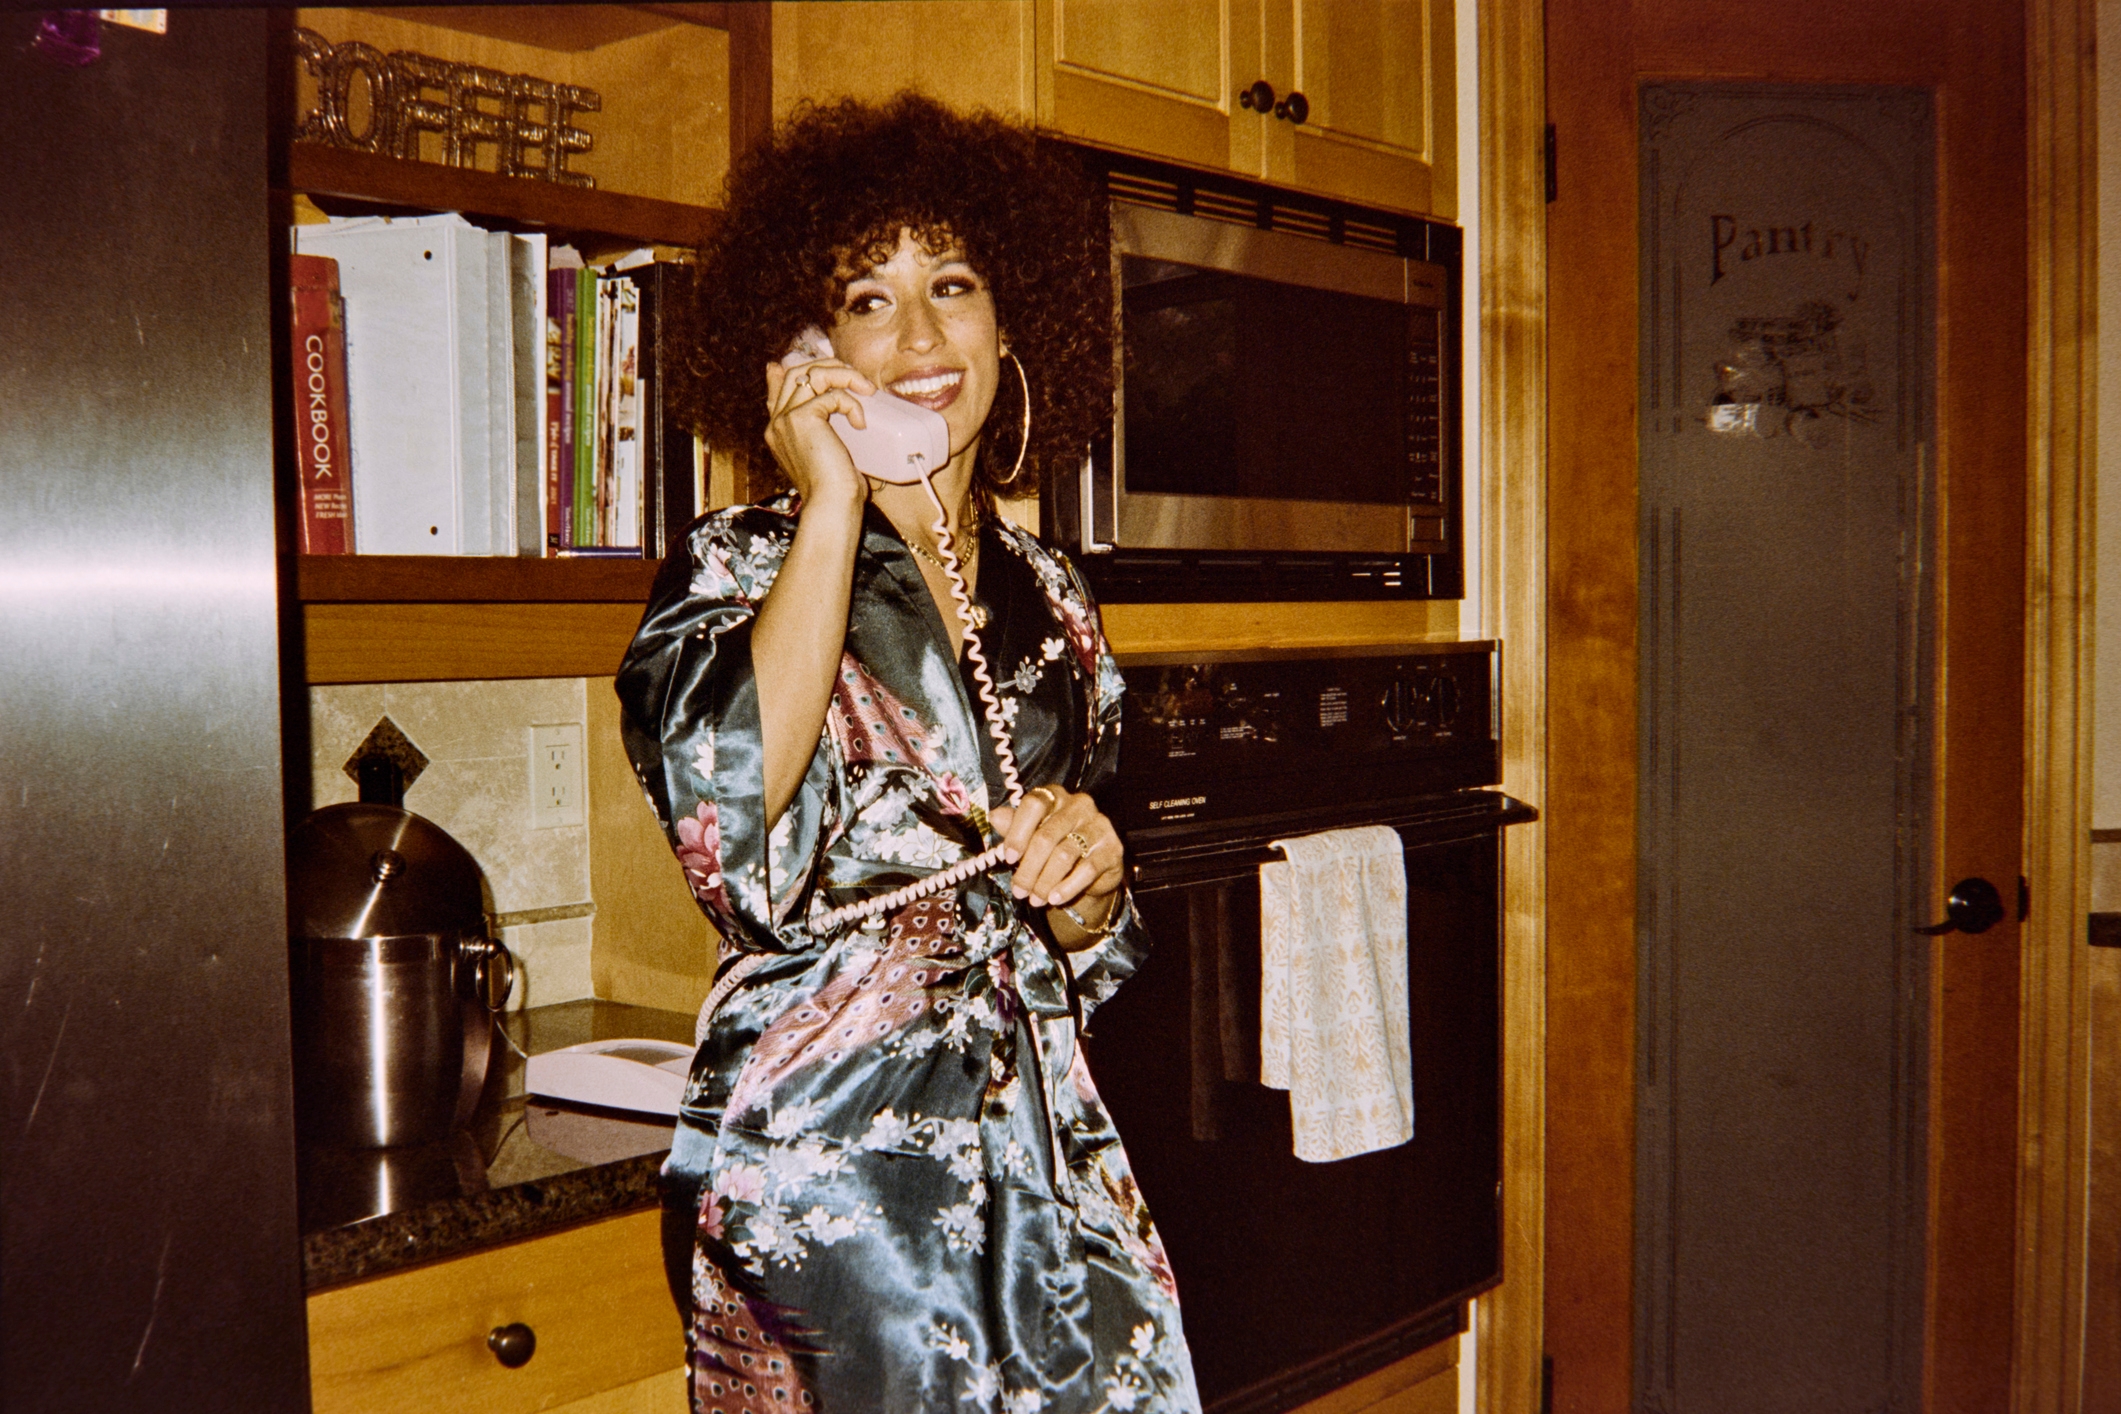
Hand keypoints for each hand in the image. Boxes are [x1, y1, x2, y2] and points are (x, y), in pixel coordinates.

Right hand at [763, 355, 875, 508]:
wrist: (831, 505)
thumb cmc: (836, 488)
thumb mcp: (830, 452)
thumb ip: (828, 429)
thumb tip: (840, 408)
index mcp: (778, 431)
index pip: (779, 389)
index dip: (794, 371)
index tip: (810, 363)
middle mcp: (776, 423)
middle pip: (795, 372)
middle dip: (828, 367)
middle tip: (854, 378)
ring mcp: (785, 419)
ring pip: (813, 374)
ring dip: (844, 376)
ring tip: (866, 390)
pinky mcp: (801, 419)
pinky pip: (831, 395)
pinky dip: (852, 403)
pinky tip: (860, 422)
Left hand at [988, 784, 1123, 917]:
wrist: (1091, 872)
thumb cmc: (1055, 848)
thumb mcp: (1031, 838)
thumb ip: (1014, 827)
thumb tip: (994, 817)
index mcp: (1056, 796)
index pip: (1034, 804)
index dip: (1018, 831)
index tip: (1009, 856)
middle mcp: (1079, 805)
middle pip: (1046, 836)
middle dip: (1029, 868)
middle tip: (1019, 891)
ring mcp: (1099, 825)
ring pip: (1064, 855)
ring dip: (1045, 881)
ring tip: (1035, 899)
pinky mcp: (1113, 848)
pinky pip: (1087, 869)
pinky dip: (1067, 887)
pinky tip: (1055, 898)